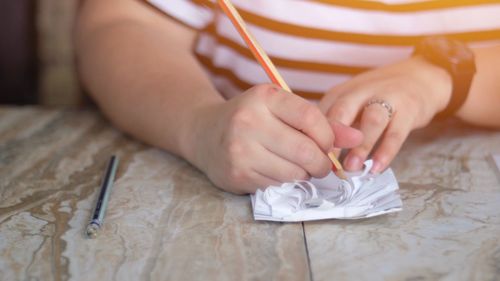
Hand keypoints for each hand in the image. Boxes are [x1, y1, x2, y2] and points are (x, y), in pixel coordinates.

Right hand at [184, 84, 361, 193]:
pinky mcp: (236, 174)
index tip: (328, 144)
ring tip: (294, 165)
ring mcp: (240, 150)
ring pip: (293, 173)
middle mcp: (248, 121)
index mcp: (264, 97)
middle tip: (319, 163)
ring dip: (302, 174)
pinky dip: (283, 182)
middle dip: (321, 163)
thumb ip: (321, 123)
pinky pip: (276, 185)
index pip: (310, 118)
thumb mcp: (282, 110)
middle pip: (305, 151)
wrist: (205, 133)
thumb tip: (357, 138)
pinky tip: (273, 170)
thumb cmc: (252, 118)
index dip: (327, 136)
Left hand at [319, 56, 451, 173]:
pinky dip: (386, 151)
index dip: (314, 135)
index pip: (322, 112)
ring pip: (371, 120)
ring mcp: (387, 98)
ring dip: (360, 145)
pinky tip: (377, 167)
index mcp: (342, 93)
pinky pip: (397, 132)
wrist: (420, 77)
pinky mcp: (409, 110)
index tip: (310, 158)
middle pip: (343, 110)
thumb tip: (317, 156)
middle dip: (333, 136)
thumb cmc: (377, 98)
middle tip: (325, 161)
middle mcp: (362, 92)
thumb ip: (335, 125)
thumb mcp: (351, 105)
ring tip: (351, 167)